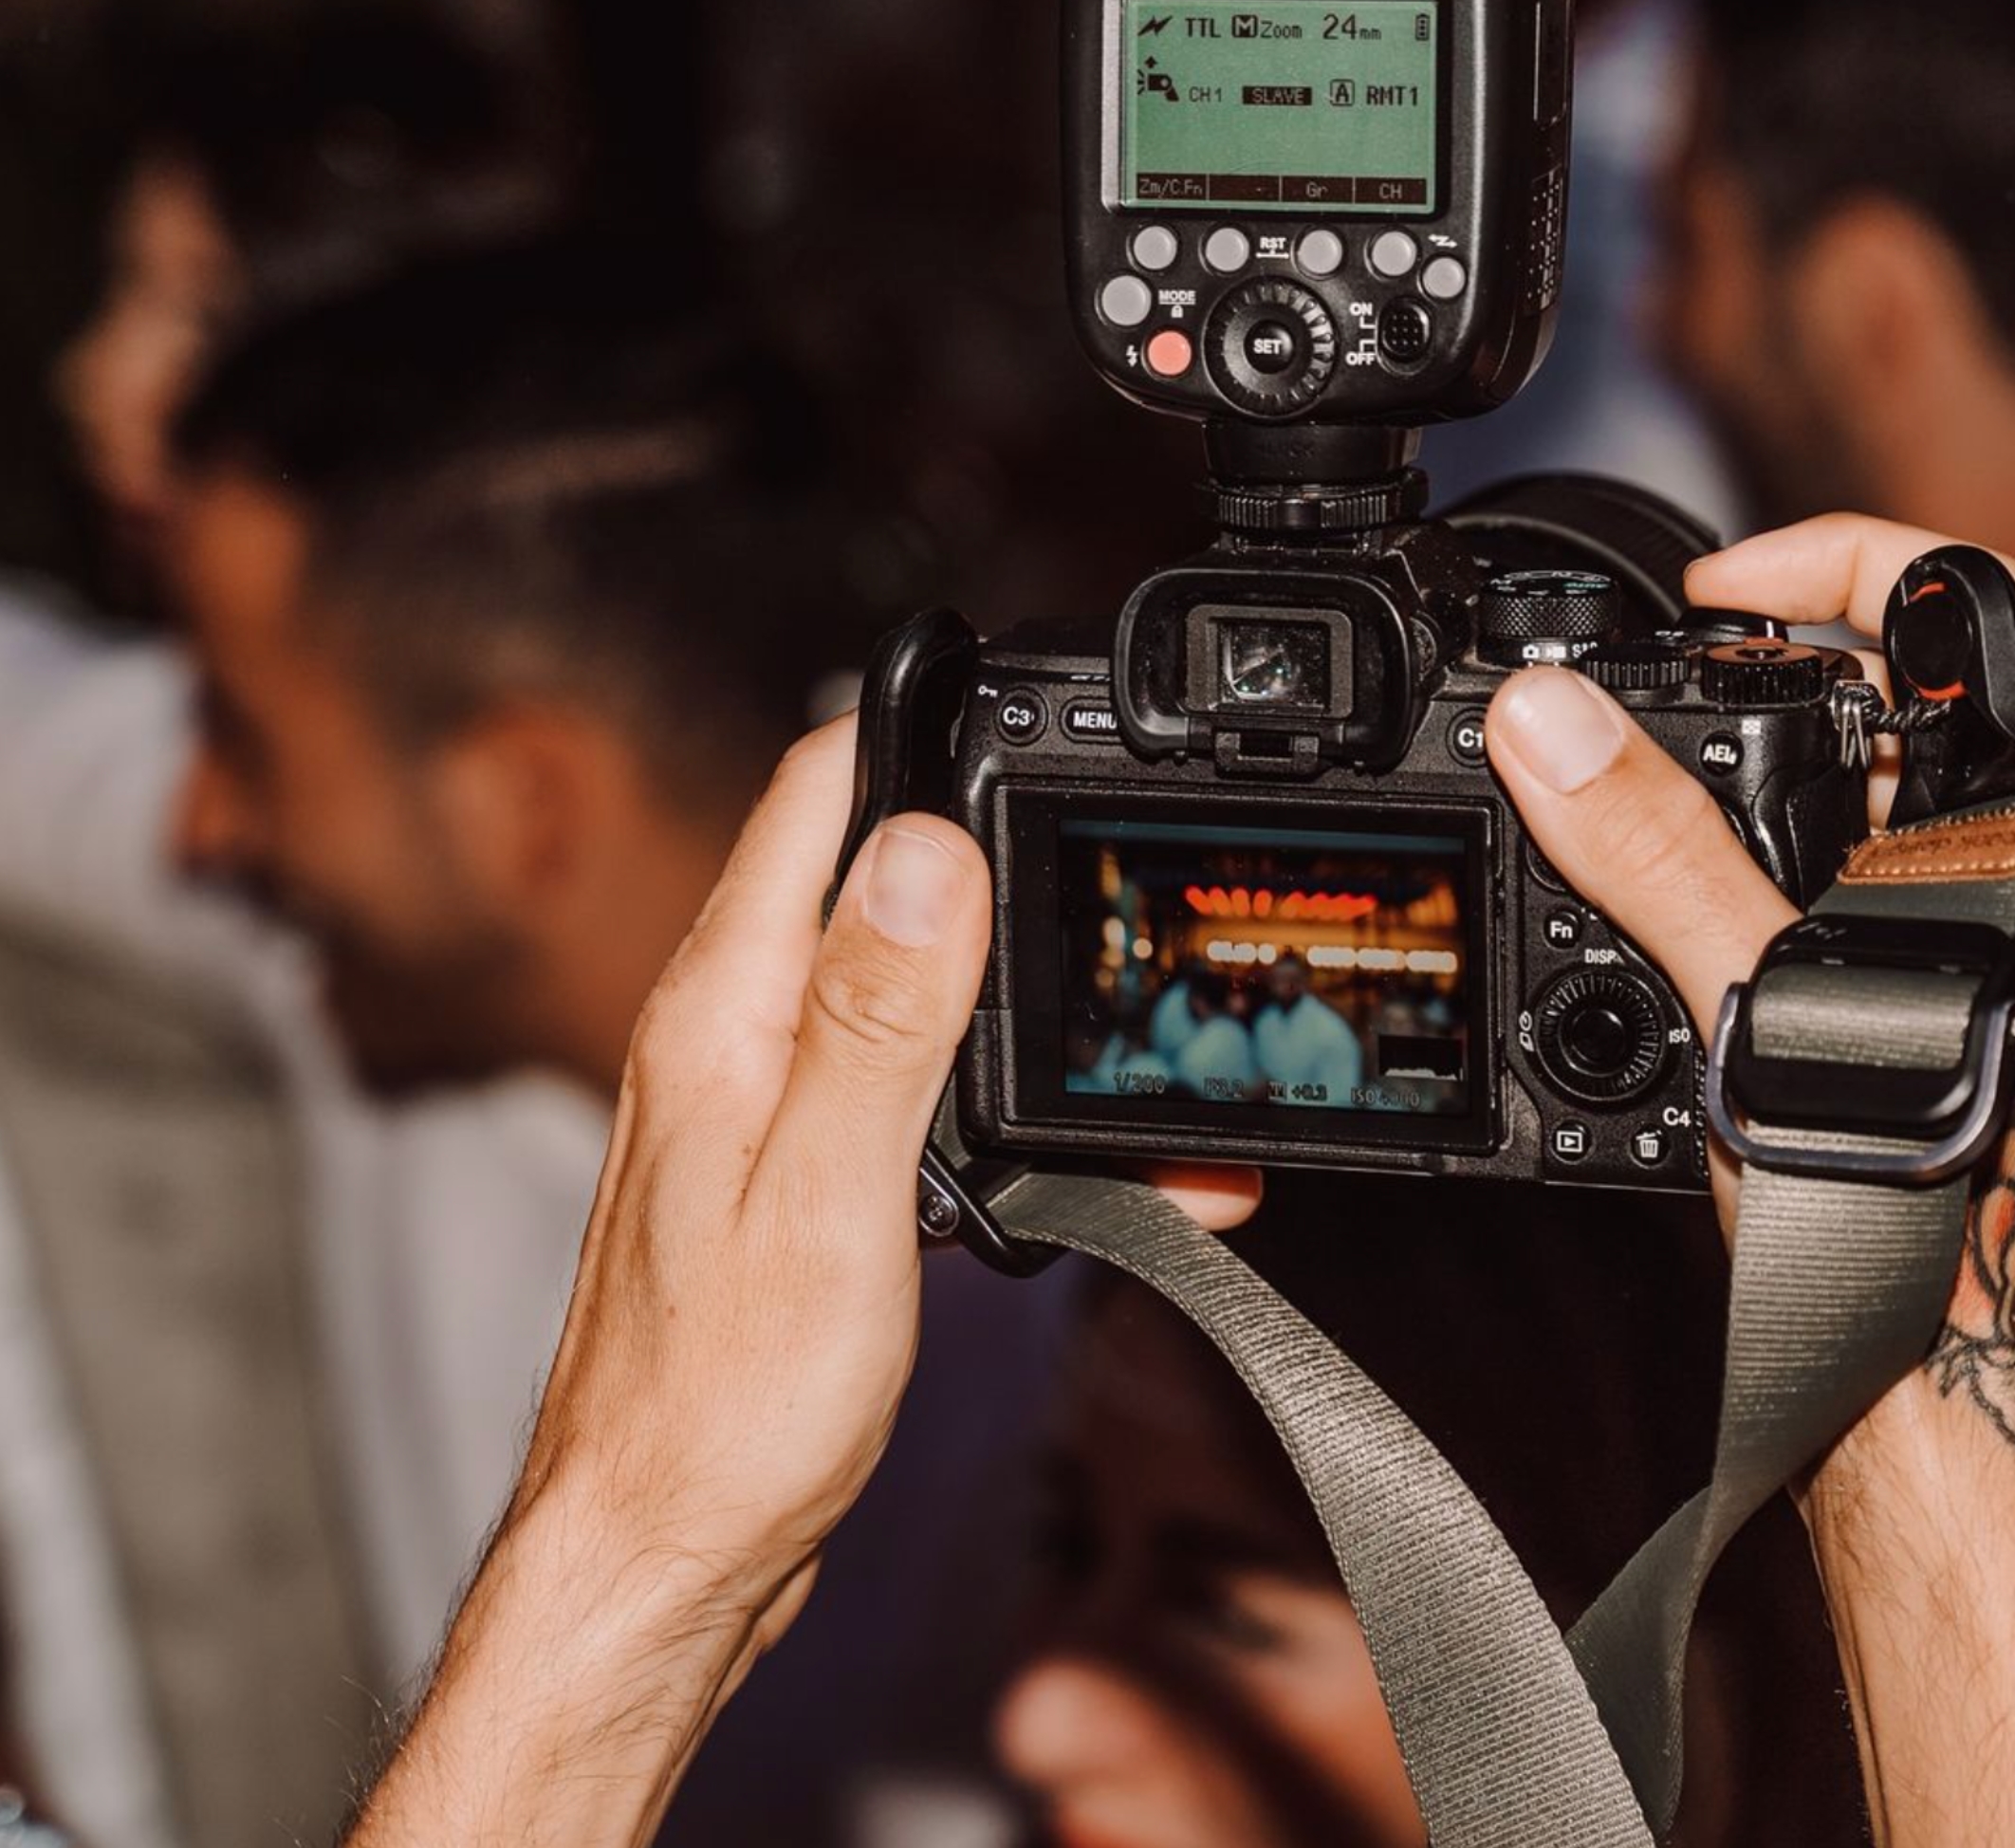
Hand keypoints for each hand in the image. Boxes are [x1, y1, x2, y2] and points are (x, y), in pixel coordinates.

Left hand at [351, 716, 1254, 1847]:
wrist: (661, 1553)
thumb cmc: (720, 1404)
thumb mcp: (824, 1198)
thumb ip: (878, 1017)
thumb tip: (923, 848)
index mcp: (728, 1007)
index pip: (816, 788)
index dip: (918, 725)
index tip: (1017, 708)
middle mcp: (730, 1030)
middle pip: (868, 867)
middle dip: (987, 843)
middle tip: (1099, 860)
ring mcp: (758, 1097)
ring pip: (899, 977)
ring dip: (1000, 974)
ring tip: (1105, 1015)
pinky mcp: (791, 1166)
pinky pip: (900, 1079)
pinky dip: (982, 1082)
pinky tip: (1045, 1135)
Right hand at [1484, 514, 2014, 1847]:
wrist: (1915, 1407)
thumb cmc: (1915, 1225)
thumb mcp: (1761, 1001)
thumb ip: (1653, 850)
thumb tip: (1552, 724)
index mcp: (1986, 840)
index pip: (1950, 611)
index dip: (1828, 558)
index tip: (1707, 590)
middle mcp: (1960, 882)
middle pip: (1849, 702)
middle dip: (1720, 681)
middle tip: (1614, 699)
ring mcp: (1898, 949)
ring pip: (1785, 808)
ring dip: (1677, 795)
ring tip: (1586, 820)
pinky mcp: (1838, 1013)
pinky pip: (1745, 904)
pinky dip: (1663, 893)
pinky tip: (1602, 947)